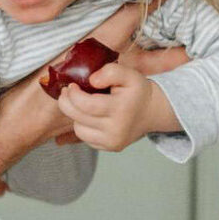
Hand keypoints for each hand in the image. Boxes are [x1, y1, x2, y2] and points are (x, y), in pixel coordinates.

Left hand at [53, 56, 179, 152]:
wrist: (152, 112)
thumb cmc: (137, 91)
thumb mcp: (129, 74)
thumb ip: (111, 71)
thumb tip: (91, 80)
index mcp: (121, 109)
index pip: (86, 105)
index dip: (73, 94)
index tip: (71, 85)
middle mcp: (116, 129)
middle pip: (78, 118)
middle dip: (66, 104)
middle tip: (67, 93)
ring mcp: (113, 142)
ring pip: (79, 130)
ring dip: (75, 116)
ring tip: (81, 105)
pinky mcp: (110, 148)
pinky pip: (86, 138)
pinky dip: (83, 126)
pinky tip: (89, 116)